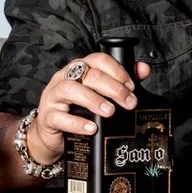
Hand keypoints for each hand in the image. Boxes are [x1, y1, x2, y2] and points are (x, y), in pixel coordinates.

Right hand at [26, 53, 151, 165]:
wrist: (53, 133)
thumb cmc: (77, 109)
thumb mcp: (99, 94)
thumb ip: (121, 80)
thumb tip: (144, 69)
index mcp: (79, 69)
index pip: (98, 59)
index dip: (117, 70)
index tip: (132, 86)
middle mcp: (64, 77)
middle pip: (89, 74)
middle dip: (113, 88)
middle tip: (129, 102)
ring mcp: (53, 96)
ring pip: (70, 89)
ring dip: (94, 100)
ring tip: (110, 112)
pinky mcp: (47, 116)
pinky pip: (60, 117)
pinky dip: (77, 123)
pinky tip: (92, 128)